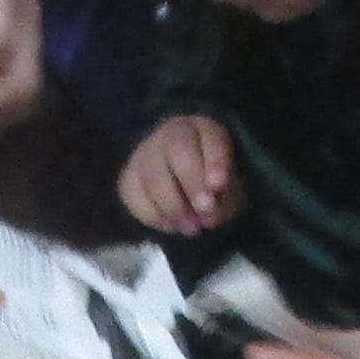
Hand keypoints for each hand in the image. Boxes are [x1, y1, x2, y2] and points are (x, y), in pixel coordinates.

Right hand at [119, 111, 238, 235]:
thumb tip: (208, 212)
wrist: (180, 185)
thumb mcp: (231, 188)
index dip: (215, 160)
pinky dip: (154, 217)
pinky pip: (135, 198)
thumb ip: (225, 195)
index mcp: (205, 130)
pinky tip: (171, 225)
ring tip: (192, 228)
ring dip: (173, 207)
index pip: (210, 138)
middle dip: (192, 183)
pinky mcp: (128, 179)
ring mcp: (145, 154)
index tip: (218, 185)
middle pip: (178, 150)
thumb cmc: (212, 184)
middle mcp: (172, 134)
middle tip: (205, 211)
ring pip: (152, 176)